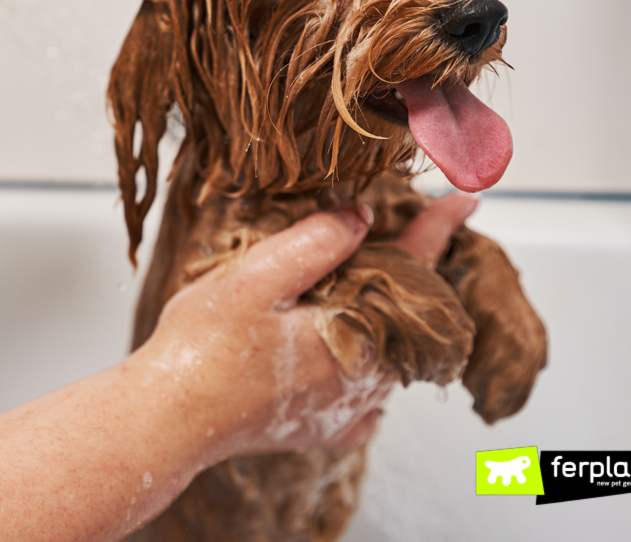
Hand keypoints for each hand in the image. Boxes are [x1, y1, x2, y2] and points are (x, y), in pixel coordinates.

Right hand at [130, 194, 478, 463]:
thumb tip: (362, 217)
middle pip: (409, 314)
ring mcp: (343, 407)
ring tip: (374, 286)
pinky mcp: (318, 428)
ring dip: (390, 318)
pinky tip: (352, 361)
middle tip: (410, 235)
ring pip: (392, 355)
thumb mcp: (256, 276)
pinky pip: (365, 403)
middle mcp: (364, 377)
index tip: (462, 202)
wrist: (168, 417)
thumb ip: (315, 242)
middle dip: (413, 272)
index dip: (437, 228)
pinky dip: (369, 377)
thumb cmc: (203, 349)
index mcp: (358, 334)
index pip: (413, 268)